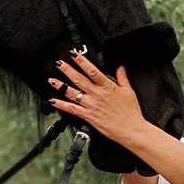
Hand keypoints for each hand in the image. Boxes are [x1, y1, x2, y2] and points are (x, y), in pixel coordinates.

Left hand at [49, 50, 183, 183]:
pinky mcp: (88, 116)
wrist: (131, 130)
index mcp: (107, 87)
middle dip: (67, 70)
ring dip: (61, 86)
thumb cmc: (131, 112)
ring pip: (72, 93)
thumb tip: (120, 66)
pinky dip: (61, 105)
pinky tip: (53, 101)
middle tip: (58, 63)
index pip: (92, 71)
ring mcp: (91, 105)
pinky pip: (72, 109)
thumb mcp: (128, 91)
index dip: (82, 61)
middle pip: (79, 79)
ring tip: (51, 80)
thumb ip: (122, 77)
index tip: (74, 54)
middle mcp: (97, 95)